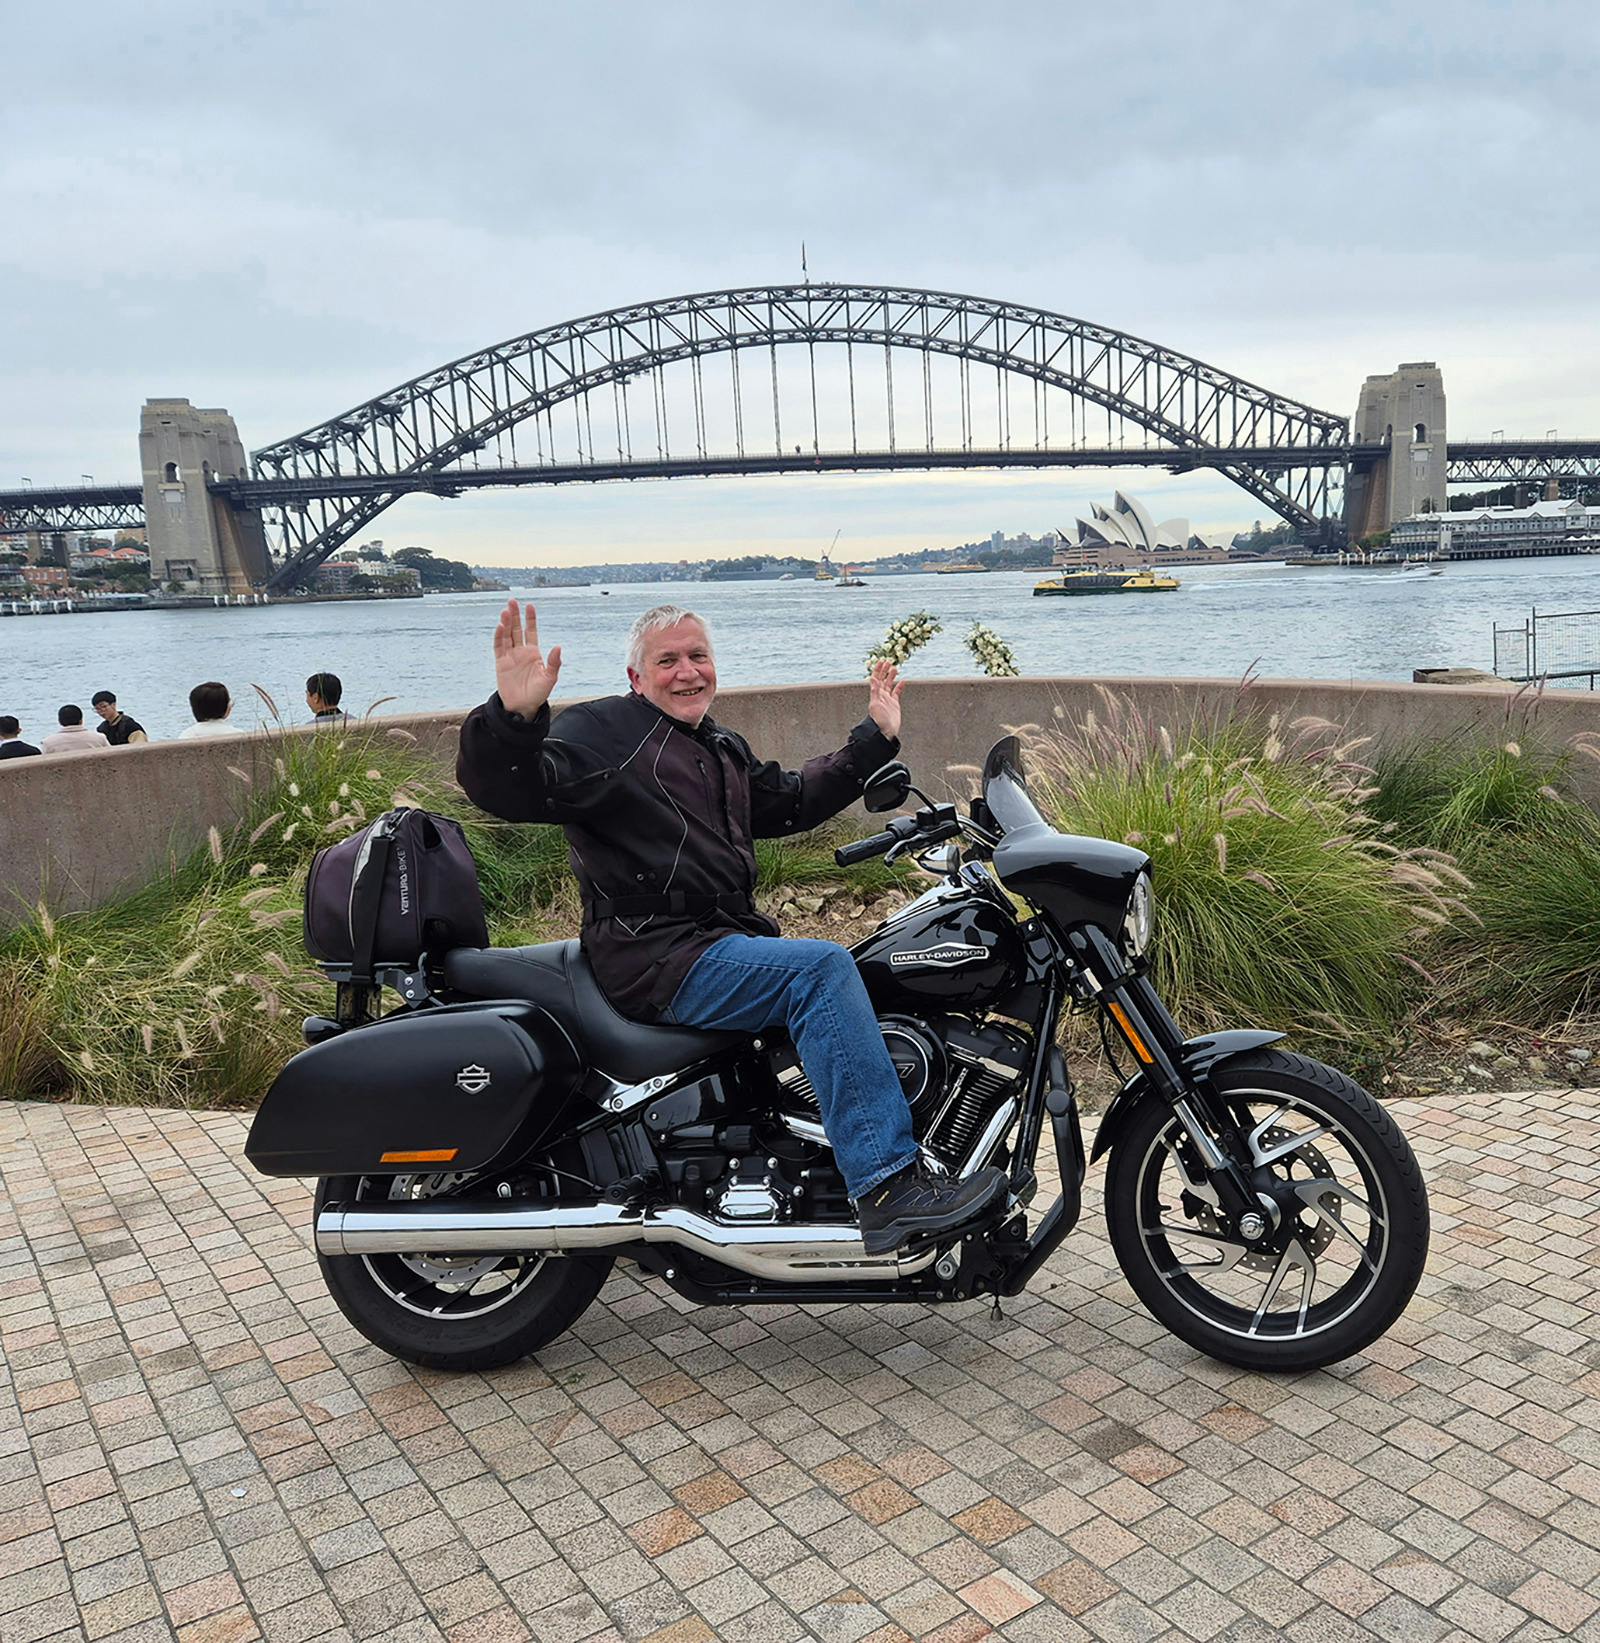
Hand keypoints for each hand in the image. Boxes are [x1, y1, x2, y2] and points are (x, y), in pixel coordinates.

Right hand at [493, 600, 562, 717]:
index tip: (529, 605)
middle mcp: (521, 652)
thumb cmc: (538, 694)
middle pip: (516, 629)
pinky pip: (499, 647)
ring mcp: (510, 656)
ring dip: (506, 623)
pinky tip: (500, 627)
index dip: (530, 619)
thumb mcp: (549, 678)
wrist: (523, 707)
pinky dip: (499, 637)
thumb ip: (554, 663)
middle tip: (512, 601)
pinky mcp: (500, 663)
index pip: (531, 631)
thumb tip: (558, 647)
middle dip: (515, 615)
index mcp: (533, 653)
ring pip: (507, 635)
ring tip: (506, 611)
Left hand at [867, 659, 904, 741]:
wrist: (885, 731)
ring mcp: (888, 699)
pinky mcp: (894, 704)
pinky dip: (900, 686)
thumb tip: (873, 679)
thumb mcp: (875, 704)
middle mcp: (881, 695)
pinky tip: (903, 681)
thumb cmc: (879, 720)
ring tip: (895, 668)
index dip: (878, 670)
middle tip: (889, 661)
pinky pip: (897, 693)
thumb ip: (875, 692)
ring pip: (890, 685)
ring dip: (892, 676)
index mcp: (876, 694)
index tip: (882, 661)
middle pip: (883, 680)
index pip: (876, 679)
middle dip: (885, 670)